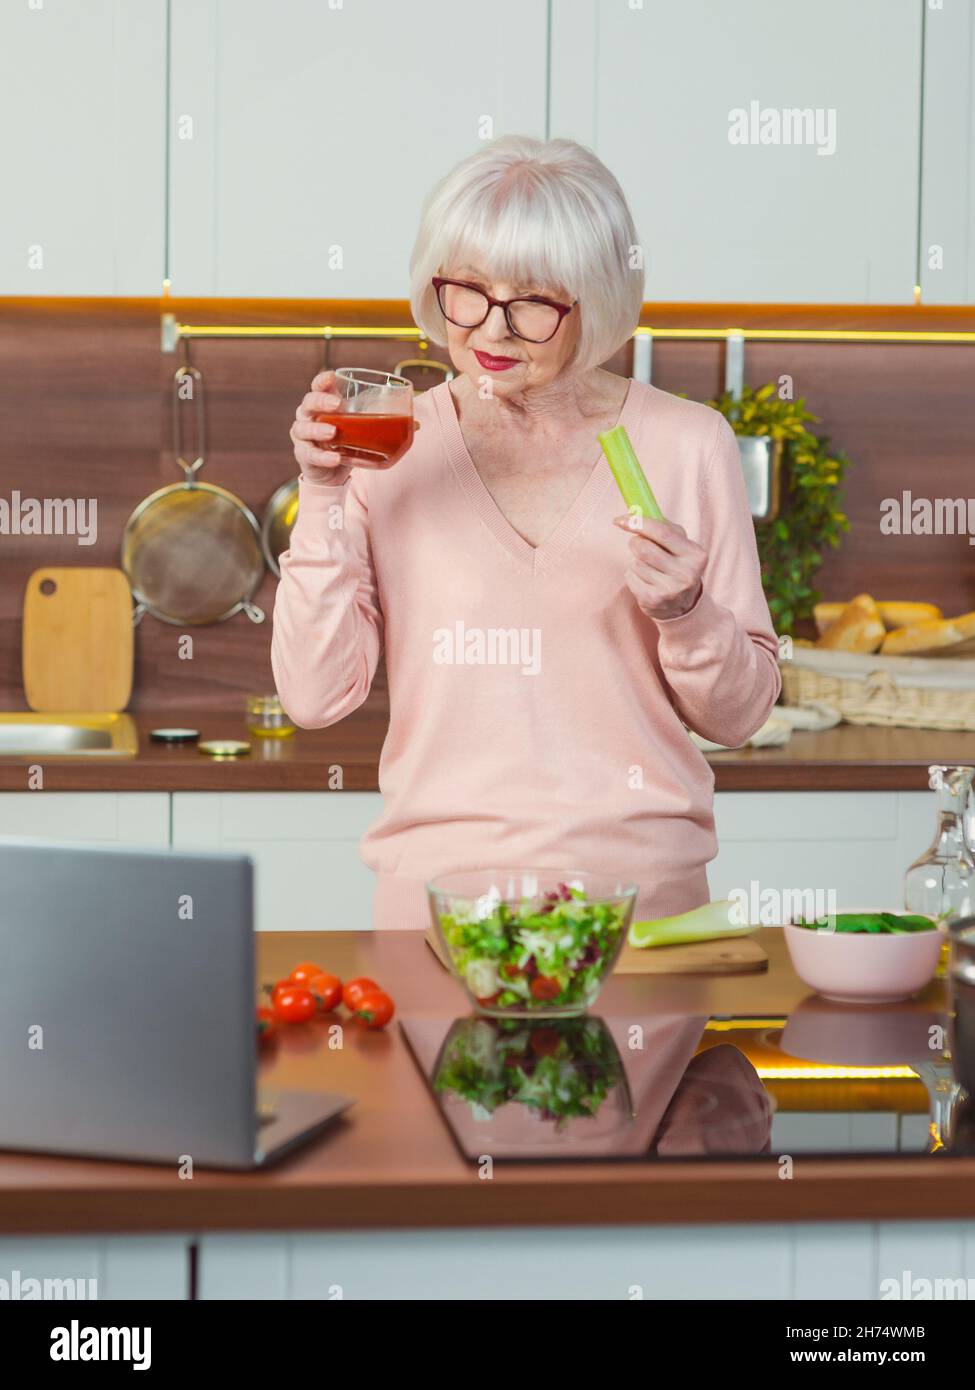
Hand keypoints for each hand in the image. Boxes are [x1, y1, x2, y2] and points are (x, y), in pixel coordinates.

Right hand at [290, 370, 420, 482]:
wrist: (332, 472)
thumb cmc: (346, 443)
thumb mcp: (363, 430)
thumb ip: (384, 423)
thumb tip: (416, 423)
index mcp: (324, 405)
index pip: (318, 386)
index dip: (322, 380)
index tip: (332, 377)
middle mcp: (310, 417)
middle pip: (308, 402)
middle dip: (321, 401)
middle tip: (337, 405)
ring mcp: (304, 436)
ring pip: (303, 428)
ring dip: (318, 429)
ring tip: (332, 433)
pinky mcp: (304, 455)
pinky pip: (310, 454)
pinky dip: (322, 456)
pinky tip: (335, 458)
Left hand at [613, 514, 704, 619]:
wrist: (683, 605)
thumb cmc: (678, 566)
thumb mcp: (681, 545)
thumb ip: (664, 527)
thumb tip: (636, 513)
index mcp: (696, 554)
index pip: (662, 532)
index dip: (639, 523)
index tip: (621, 519)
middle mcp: (686, 573)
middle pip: (643, 548)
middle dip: (635, 542)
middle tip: (639, 545)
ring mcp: (670, 589)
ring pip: (636, 563)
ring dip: (635, 561)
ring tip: (648, 567)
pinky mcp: (654, 601)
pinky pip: (630, 578)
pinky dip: (632, 575)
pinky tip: (645, 580)